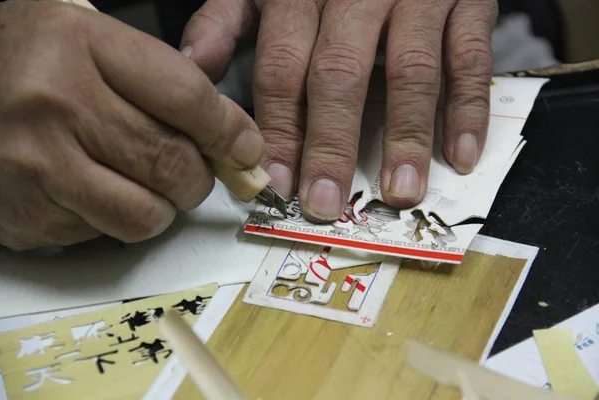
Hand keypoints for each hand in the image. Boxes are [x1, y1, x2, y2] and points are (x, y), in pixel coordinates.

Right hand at [0, 2, 262, 250]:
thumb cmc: (37, 64)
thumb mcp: (100, 46)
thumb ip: (171, 86)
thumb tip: (239, 142)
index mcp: (81, 46)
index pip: (186, 97)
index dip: (228, 131)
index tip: (243, 148)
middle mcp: (54, 104)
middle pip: (170, 162)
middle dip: (198, 178)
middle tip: (191, 171)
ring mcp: (35, 165)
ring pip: (145, 215)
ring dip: (162, 208)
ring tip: (145, 185)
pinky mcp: (26, 215)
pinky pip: (105, 235)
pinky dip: (117, 220)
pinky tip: (98, 192)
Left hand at [181, 0, 496, 220]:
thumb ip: (227, 20)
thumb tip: (194, 66)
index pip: (281, 67)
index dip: (279, 128)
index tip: (278, 181)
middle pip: (339, 74)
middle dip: (331, 145)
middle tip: (327, 202)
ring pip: (409, 71)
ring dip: (405, 137)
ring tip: (399, 191)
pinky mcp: (466, 1)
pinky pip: (470, 58)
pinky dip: (468, 109)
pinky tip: (460, 155)